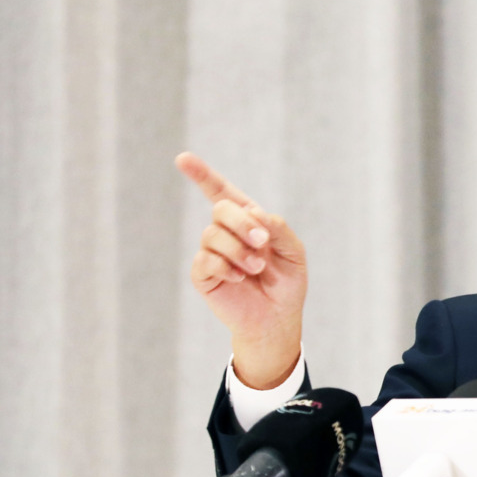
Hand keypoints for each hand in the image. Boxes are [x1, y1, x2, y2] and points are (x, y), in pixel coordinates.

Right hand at [179, 152, 307, 388]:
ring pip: (212, 234)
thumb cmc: (286, 283)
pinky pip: (205, 260)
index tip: (183, 158)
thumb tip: (254, 214)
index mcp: (247, 221)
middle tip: (262, 243)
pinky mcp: (203, 274)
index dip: (202, 175)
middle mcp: (226, 233)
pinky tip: (238, 278)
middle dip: (243, 223)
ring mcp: (212, 252)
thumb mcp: (293, 252)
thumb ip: (278, 228)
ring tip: (256, 268)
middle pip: (222, 209)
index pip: (221, 192)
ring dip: (238, 250)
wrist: (277, 318)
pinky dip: (225, 267)